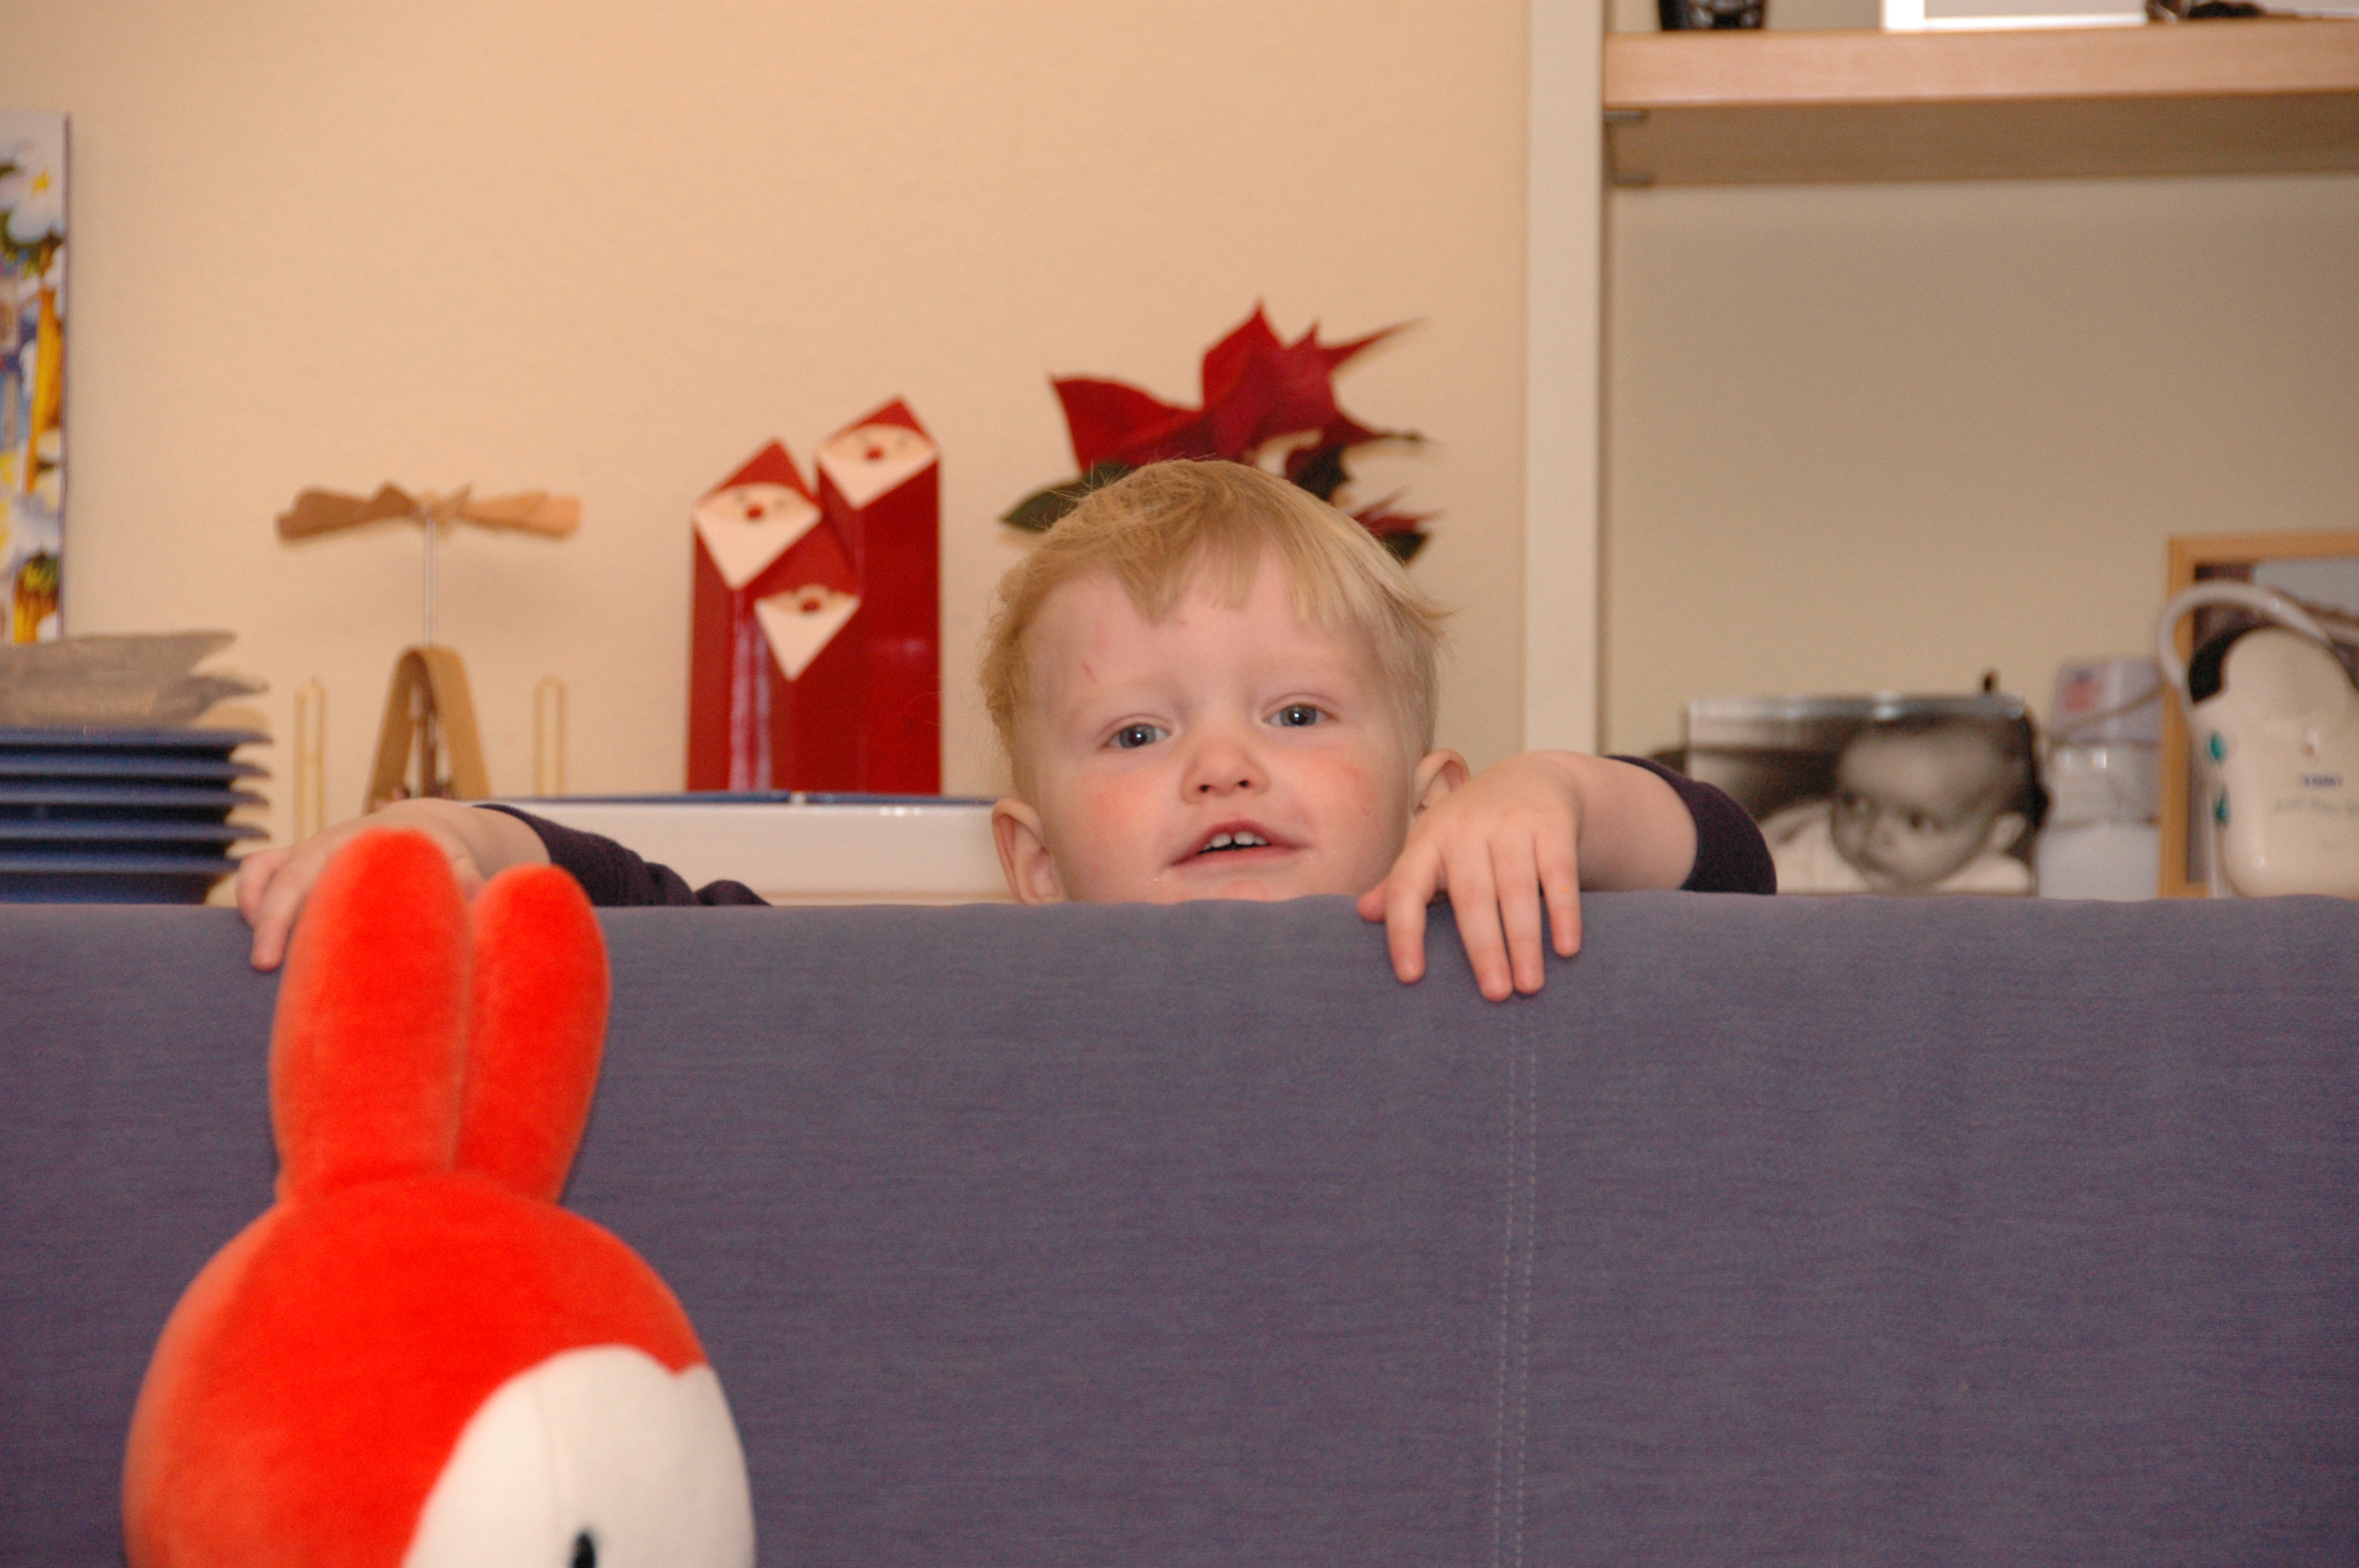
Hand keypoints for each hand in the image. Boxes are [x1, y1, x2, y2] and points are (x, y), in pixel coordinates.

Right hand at [236, 800, 545, 970]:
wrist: (421, 828)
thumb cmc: (439, 853)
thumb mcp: (457, 862)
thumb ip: (467, 879)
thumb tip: (483, 896)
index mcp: (367, 844)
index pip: (328, 871)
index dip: (310, 906)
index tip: (297, 942)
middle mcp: (330, 844)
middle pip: (287, 875)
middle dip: (270, 919)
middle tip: (263, 966)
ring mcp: (308, 851)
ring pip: (263, 869)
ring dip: (254, 905)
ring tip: (262, 953)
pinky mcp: (294, 862)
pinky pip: (259, 869)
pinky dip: (251, 896)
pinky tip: (261, 935)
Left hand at [1356, 752, 1696, 1001]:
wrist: (1530, 777)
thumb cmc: (1470, 829)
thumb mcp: (1431, 847)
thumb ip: (1402, 883)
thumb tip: (1363, 914)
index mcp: (1427, 841)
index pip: (1406, 889)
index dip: (1404, 932)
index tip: (1410, 977)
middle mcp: (1465, 829)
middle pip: (1471, 896)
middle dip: (1484, 948)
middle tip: (1494, 995)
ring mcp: (1510, 824)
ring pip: (1517, 889)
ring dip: (1525, 941)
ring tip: (1530, 986)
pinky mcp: (1552, 824)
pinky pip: (1558, 873)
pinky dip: (1564, 912)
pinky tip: (1567, 948)